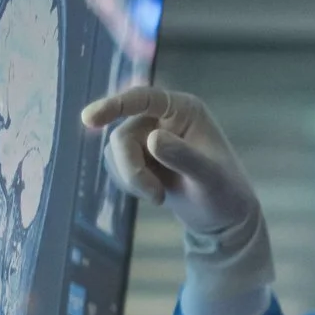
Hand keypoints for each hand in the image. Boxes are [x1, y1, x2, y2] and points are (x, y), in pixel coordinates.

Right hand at [82, 87, 258, 236]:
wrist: (223, 216)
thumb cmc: (225, 194)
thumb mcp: (209, 178)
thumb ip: (183, 157)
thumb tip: (152, 138)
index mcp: (184, 110)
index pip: (143, 98)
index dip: (115, 105)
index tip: (89, 119)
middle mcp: (163, 117)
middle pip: (122, 136)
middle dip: (132, 170)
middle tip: (155, 197)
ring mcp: (148, 135)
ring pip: (114, 152)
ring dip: (131, 180)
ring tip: (160, 197)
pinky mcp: (139, 156)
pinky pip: (115, 166)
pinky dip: (129, 185)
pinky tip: (154, 195)